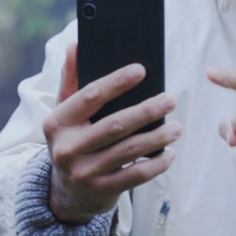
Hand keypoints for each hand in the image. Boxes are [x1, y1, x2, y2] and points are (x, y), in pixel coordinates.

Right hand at [42, 43, 180, 223]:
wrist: (67, 191)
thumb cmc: (74, 139)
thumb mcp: (66, 112)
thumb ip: (71, 79)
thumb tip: (76, 44)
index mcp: (57, 122)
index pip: (90, 97)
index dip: (116, 83)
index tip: (141, 70)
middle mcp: (67, 148)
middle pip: (114, 125)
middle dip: (146, 111)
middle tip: (170, 100)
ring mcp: (84, 173)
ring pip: (128, 151)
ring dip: (157, 138)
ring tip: (177, 127)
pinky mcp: (101, 191)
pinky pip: (136, 176)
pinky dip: (157, 164)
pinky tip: (170, 153)